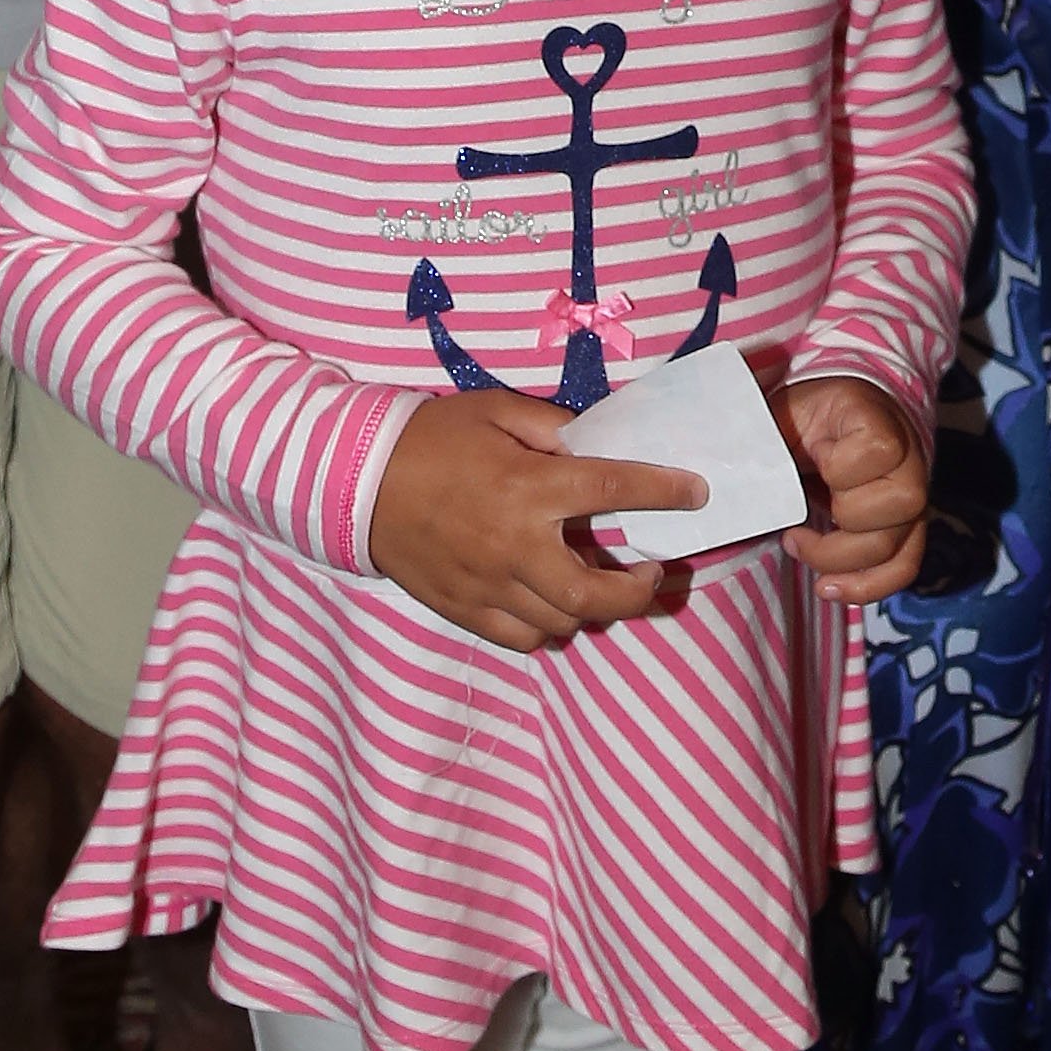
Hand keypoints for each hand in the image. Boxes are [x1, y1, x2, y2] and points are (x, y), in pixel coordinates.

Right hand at [363, 390, 701, 652]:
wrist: (355, 480)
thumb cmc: (431, 438)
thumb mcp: (495, 411)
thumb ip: (553, 427)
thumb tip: (597, 442)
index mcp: (527, 488)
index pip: (613, 490)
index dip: (663, 491)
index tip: (696, 493)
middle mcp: (514, 546)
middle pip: (595, 593)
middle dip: (638, 590)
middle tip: (653, 572)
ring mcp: (488, 587)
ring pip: (563, 622)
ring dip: (594, 608)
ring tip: (605, 586)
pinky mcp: (464, 610)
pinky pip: (522, 639)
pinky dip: (548, 629)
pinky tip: (554, 607)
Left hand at [774, 368, 929, 603]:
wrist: (837, 419)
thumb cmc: (806, 417)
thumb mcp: (784, 413)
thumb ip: (764, 438)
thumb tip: (720, 470)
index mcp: (879, 422)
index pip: (878, 451)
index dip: (838, 463)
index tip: (815, 453)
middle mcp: (910, 461)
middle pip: (897, 506)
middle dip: (840, 519)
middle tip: (797, 515)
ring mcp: (913, 499)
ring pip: (895, 548)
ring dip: (840, 560)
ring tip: (798, 546)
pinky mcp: (907, 530)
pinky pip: (902, 570)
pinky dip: (865, 587)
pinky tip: (829, 587)